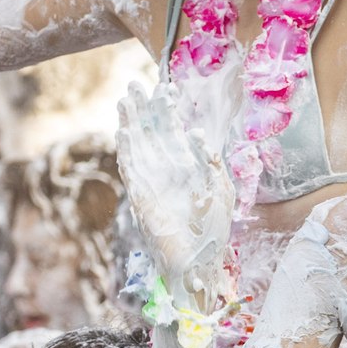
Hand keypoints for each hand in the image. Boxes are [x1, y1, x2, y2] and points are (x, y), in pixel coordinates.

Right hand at [116, 82, 233, 305]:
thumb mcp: (222, 188)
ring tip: (125, 100)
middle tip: (135, 84)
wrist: (201, 263)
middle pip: (151, 133)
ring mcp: (152, 184)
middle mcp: (166, 171)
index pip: (173, 131)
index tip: (166, 88)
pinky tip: (124, 132)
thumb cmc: (214, 229)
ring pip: (138, 147)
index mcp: (187, 167)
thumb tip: (197, 133)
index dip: (168, 110)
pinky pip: (132, 171)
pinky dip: (128, 152)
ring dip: (130, 124)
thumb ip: (212, 161)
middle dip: (144, 109)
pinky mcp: (143, 199)